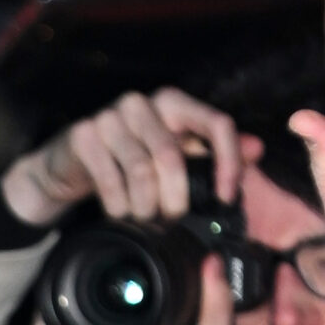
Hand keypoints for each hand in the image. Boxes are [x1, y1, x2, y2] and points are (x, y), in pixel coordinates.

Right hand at [1, 88, 243, 228]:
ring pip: (141, 172)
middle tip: (172, 221)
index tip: (226, 197)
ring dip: (144, 208)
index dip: (227, 162)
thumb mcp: (173, 153)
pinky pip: (110, 180)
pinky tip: (121, 213)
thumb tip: (256, 150)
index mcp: (174, 102)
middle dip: (176, 199)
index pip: (216, 123)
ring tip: (144, 220)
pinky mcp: (85, 135)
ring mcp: (111, 116)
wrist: (68, 164)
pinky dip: (118, 206)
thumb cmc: (126, 159)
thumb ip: (211, 152)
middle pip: (173, 157)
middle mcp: (144, 103)